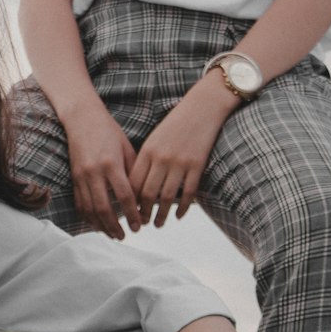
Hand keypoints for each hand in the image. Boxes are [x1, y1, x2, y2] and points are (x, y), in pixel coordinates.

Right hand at [64, 108, 140, 238]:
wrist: (82, 118)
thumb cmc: (109, 131)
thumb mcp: (127, 148)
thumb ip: (134, 171)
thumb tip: (143, 196)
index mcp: (111, 164)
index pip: (124, 196)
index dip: (132, 213)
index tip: (140, 225)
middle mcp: (94, 172)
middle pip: (105, 208)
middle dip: (115, 226)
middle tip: (126, 236)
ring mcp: (81, 176)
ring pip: (90, 209)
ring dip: (102, 226)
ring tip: (113, 235)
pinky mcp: (74, 178)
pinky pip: (80, 204)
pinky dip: (88, 218)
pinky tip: (97, 225)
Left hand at [129, 74, 234, 225]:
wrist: (202, 108)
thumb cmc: (176, 124)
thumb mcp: (155, 139)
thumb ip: (146, 160)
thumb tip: (137, 186)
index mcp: (148, 150)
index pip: (134, 182)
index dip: (130, 200)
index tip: (128, 212)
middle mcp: (162, 158)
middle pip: (148, 193)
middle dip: (143, 212)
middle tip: (142, 224)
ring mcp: (180, 162)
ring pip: (167, 197)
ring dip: (161, 215)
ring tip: (158, 224)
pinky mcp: (197, 165)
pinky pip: (188, 193)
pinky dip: (183, 208)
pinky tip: (179, 216)